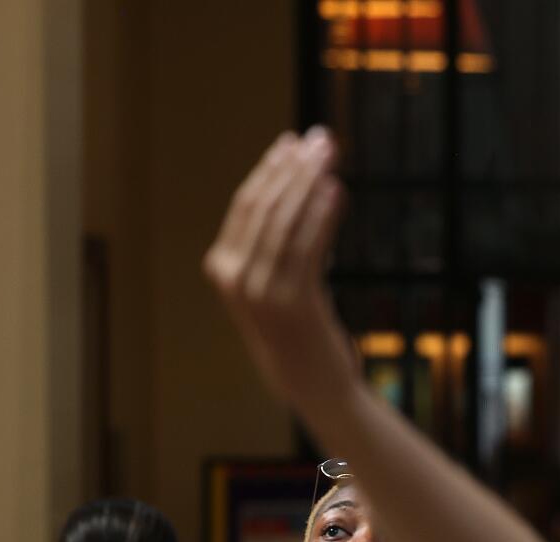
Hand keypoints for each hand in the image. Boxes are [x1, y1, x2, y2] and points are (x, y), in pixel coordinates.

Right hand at [203, 127, 361, 415]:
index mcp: (223, 268)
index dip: (270, 168)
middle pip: (264, 205)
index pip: (245, 204)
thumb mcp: (276, 284)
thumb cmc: (299, 332)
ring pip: (285, 221)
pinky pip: (308, 247)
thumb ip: (277, 245)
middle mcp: (235, 277)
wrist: (314, 385)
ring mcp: (261, 291)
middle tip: (320, 139)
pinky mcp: (294, 302)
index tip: (293, 142)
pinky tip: (336, 189)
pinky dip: (322, 214)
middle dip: (294, 167)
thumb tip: (304, 189)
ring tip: (331, 154)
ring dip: (310, 181)